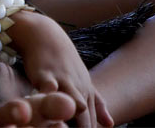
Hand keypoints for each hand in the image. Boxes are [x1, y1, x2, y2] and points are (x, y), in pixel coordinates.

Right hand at [7, 12, 111, 127]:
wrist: (45, 35)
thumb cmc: (62, 61)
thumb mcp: (82, 80)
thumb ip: (96, 102)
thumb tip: (110, 124)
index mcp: (87, 94)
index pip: (91, 124)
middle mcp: (79, 89)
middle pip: (85, 120)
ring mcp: (64, 81)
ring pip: (75, 106)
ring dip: (72, 118)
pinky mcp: (46, 75)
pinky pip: (50, 90)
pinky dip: (49, 100)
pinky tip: (43, 108)